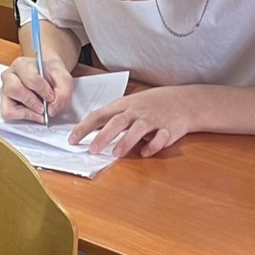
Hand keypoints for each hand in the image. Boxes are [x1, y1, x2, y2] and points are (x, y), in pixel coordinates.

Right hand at [1, 54, 75, 122]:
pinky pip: (7, 113)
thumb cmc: (51, 75)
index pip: (29, 78)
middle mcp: (9, 76)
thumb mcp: (63, 79)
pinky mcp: (5, 103)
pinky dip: (22, 116)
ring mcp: (5, 90)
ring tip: (39, 111)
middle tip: (44, 107)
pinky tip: (33, 114)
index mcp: (22, 64)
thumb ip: (63, 93)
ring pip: (8, 104)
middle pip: (14, 89)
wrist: (48, 76)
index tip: (50, 96)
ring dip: (27, 111)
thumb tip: (52, 110)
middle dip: (32, 101)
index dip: (42, 90)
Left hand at [69, 86, 195, 157]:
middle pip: (118, 122)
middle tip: (92, 150)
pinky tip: (144, 153)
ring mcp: (152, 120)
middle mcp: (136, 112)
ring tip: (116, 154)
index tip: (72, 140)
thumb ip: (111, 118)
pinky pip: (160, 138)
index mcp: (123, 106)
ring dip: (127, 141)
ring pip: (138, 129)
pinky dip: (153, 146)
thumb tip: (88, 133)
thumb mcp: (129, 105)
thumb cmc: (150, 105)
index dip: (85, 127)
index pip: (100, 115)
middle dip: (104, 136)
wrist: (183, 101)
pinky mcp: (168, 129)